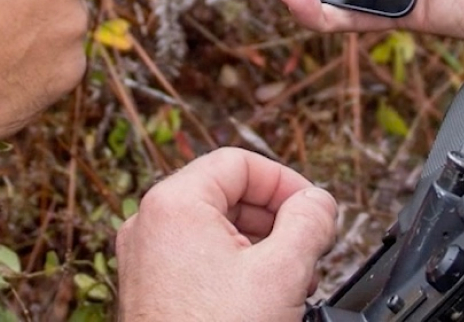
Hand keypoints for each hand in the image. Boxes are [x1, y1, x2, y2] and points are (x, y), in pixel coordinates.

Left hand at [116, 148, 336, 320]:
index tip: (314, 210)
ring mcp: (145, 259)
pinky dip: (234, 268)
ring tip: (291, 281)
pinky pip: (197, 259)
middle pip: (226, 194)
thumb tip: (319, 202)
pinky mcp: (149, 291)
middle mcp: (149, 224)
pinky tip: (262, 300)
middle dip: (276, 219)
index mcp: (174, 204)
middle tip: (310, 249)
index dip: (286, 183)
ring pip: (213, 229)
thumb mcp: (282, 272)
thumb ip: (310, 222)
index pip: (240, 163)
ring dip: (260, 246)